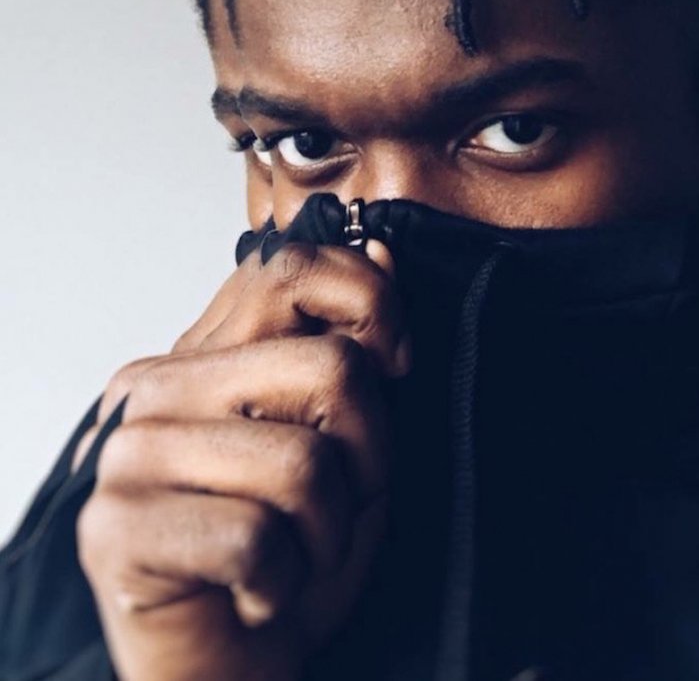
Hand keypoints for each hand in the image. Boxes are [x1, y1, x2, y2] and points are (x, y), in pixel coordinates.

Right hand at [76, 241, 407, 680]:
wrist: (234, 661)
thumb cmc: (293, 546)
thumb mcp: (350, 437)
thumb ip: (360, 346)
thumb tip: (384, 250)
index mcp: (208, 351)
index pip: (292, 268)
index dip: (372, 308)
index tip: (394, 368)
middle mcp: (159, 386)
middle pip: (330, 369)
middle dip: (369, 453)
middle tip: (334, 499)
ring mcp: (130, 454)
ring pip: (305, 463)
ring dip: (329, 531)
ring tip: (295, 551)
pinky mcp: (114, 528)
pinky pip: (256, 536)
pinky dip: (282, 580)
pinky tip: (256, 590)